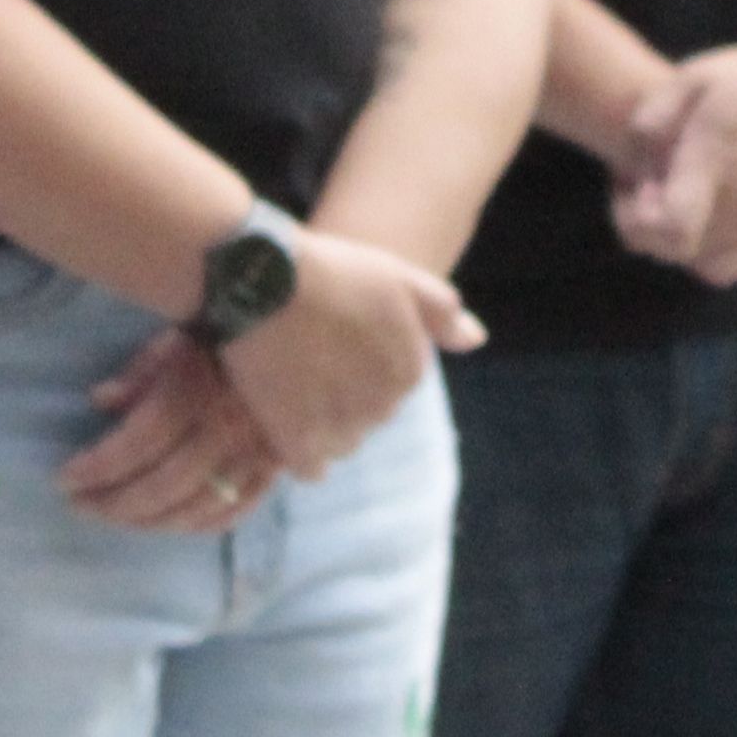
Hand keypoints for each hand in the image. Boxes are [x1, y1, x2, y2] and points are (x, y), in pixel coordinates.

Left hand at [59, 328, 280, 533]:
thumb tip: (99, 401)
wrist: (301, 332)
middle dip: (114, 503)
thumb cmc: (227, 329)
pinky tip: (169, 523)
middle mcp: (225, 429)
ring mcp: (254, 454)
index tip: (64, 478)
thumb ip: (140, 371)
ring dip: (149, 522)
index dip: (98, 466)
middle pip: (162, 484)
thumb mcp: (178, 335)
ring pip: (195, 508)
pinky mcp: (275, 468)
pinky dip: (199, 525)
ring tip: (116, 517)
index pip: (138, 441)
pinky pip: (235, 512)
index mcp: (197, 390)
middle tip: (81, 506)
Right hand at [210, 228, 483, 477]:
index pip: (395, 388)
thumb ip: (443, 312)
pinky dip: (298, 449)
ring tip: (293, 379)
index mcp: (410, 372)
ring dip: (322, 423)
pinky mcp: (298, 443)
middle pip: (368, 417)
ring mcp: (341, 427)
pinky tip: (282, 413)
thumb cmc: (331, 270)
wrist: (259, 277)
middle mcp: (383, 407)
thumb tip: (477, 341)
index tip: (336, 337)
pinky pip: (311, 466)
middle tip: (310, 354)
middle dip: (345, 395)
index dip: (363, 363)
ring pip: (341, 443)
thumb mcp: (397, 276)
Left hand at [613, 24, 736, 287]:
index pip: (670, 230)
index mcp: (714, 166)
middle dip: (654, 228)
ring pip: (714, 269)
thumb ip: (653, 113)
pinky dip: (730, 253)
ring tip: (694, 203)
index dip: (638, 219)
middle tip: (659, 185)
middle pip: (680, 254)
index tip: (643, 185)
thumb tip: (632, 148)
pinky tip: (727, 215)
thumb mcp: (695, 77)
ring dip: (691, 246)